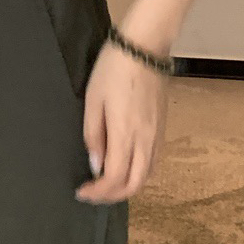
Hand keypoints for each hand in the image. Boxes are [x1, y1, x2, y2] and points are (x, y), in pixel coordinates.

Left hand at [75, 33, 168, 202]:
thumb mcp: (93, 99)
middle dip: (113, 196)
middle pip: (134, 184)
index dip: (98, 192)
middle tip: (93, 193)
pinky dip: (140, 173)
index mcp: (125, 134)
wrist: (144, 47)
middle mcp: (145, 140)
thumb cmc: (113, 69)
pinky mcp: (162, 128)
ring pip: (147, 176)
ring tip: (107, 183)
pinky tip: (126, 166)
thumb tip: (96, 165)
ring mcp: (157, 135)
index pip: (114, 178)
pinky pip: (154, 162)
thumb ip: (94, 135)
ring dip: (127, 186)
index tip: (81, 192)